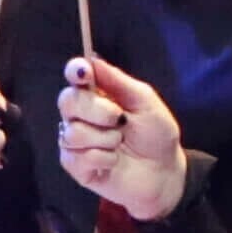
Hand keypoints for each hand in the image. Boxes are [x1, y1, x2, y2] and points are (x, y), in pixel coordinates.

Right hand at [48, 55, 188, 222]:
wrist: (164, 172)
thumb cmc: (156, 135)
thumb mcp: (145, 102)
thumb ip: (118, 81)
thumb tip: (91, 60)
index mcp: (96, 94)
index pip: (75, 75)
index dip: (75, 71)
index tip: (83, 73)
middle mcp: (81, 114)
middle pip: (67, 101)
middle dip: (96, 110)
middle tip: (119, 119)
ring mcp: (75, 141)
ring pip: (72, 132)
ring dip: (104, 139)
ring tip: (120, 143)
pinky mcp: (75, 166)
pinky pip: (78, 157)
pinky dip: (102, 158)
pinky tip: (113, 162)